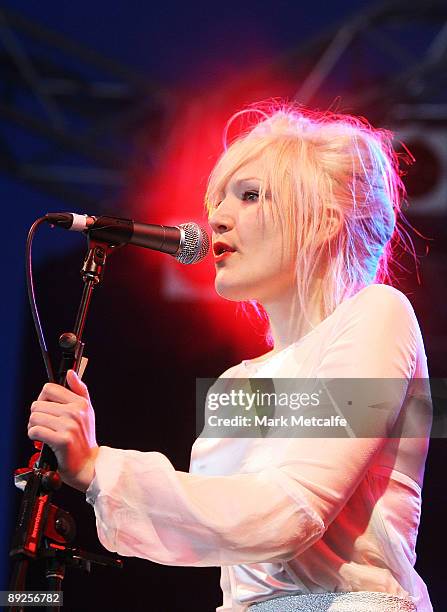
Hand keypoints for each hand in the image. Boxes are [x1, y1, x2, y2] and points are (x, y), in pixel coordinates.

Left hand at [28, 370, 98, 491]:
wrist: (88, 464)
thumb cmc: (84, 438)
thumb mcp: (87, 411)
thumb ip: (79, 389)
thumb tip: (70, 373)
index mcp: (81, 403)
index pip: (49, 389)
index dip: (44, 399)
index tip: (48, 409)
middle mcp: (76, 412)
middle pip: (38, 404)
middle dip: (38, 415)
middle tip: (47, 425)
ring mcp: (69, 425)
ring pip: (34, 417)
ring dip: (34, 427)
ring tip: (45, 433)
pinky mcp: (62, 439)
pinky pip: (35, 431)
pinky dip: (34, 436)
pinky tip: (43, 440)